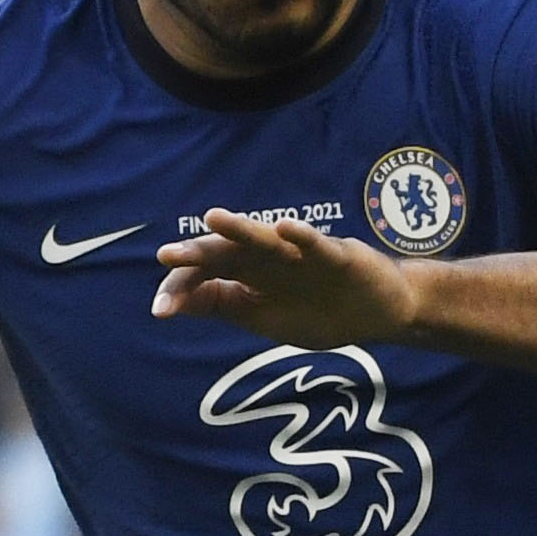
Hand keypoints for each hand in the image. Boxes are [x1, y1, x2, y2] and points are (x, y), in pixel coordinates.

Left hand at [150, 210, 417, 346]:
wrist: (375, 314)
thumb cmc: (314, 311)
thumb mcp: (259, 317)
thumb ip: (218, 305)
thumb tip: (167, 304)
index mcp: (247, 274)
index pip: (206, 273)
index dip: (182, 287)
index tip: (160, 310)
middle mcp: (267, 258)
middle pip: (228, 252)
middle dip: (199, 253)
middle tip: (168, 254)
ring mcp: (301, 256)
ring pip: (265, 241)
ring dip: (241, 229)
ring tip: (214, 218)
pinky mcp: (336, 257)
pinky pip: (316, 245)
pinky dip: (301, 236)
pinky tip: (284, 228)